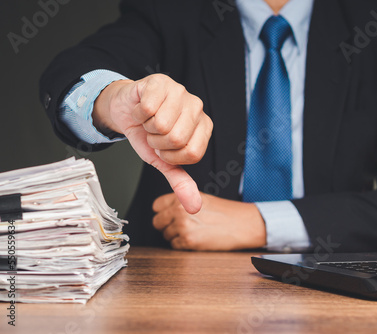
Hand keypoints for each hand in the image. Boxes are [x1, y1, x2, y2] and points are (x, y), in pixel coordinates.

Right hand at [93, 74, 212, 213]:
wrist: (126, 111)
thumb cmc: (148, 135)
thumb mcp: (164, 162)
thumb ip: (180, 182)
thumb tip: (194, 207)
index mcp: (204, 127)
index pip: (192, 153)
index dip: (170, 157)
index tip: (164, 149)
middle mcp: (197, 107)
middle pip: (176, 139)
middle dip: (157, 142)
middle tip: (154, 134)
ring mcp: (181, 91)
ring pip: (162, 124)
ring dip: (147, 128)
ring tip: (148, 121)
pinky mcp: (161, 82)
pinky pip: (149, 108)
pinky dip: (139, 114)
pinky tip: (142, 109)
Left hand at [152, 192, 266, 250]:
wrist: (242, 224)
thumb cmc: (226, 212)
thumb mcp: (201, 198)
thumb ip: (181, 201)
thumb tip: (164, 210)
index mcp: (183, 197)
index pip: (157, 205)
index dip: (163, 211)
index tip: (169, 215)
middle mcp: (180, 210)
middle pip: (157, 222)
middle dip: (166, 225)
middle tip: (181, 226)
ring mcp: (183, 226)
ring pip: (166, 235)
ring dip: (176, 236)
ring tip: (192, 231)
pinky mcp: (188, 241)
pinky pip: (174, 245)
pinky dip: (182, 244)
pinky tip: (195, 238)